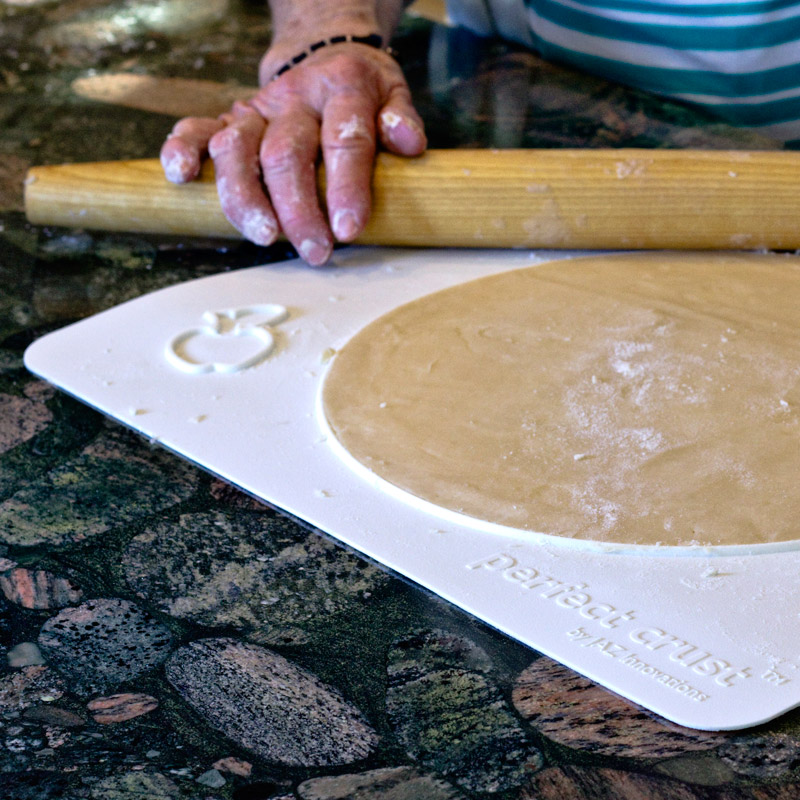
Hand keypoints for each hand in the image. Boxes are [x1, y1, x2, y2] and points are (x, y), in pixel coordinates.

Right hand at [160, 43, 425, 264]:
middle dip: (298, 209)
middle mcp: (295, 100)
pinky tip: (181, 177)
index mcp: (341, 90)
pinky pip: (196, 128)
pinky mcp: (230, 119)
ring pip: (237, 149)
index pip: (343, 140)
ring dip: (245, 198)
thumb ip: (401, 117)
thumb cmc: (361, 93)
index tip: (348, 230)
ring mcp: (257, 110)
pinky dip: (181, 150)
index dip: (345, 187)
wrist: (323, 58)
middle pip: (286, 154)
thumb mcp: (392, 93)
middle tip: (314, 251)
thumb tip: (410, 144)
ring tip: (263, 238)